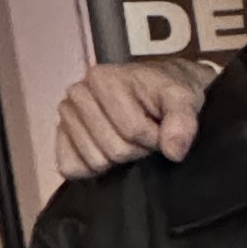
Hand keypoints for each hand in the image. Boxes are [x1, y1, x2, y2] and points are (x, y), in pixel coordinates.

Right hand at [55, 59, 207, 177]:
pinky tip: (108, 152)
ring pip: (94, 160)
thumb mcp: (184, 97)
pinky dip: (92, 169)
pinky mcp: (62, 137)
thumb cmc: (168, 91)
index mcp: (102, 79)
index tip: (160, 128)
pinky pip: (70, 167)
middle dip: (137, 149)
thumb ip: (183, 121)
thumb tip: (174, 151)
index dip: (154, 138)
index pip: (132, 130)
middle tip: (146, 134)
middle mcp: (78, 93)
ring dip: (118, 160)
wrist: (158, 90)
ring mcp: (66, 116)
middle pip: (112, 149)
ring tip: (129, 139)